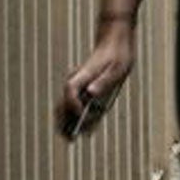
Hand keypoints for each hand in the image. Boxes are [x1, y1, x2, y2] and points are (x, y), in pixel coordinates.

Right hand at [56, 20, 134, 139]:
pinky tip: (82, 127)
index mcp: (83, 75)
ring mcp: (76, 82)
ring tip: (73, 137)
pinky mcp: (81, 86)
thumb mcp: (117, 68)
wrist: (115, 40)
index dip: (74, 107)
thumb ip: (104, 82)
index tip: (84, 116)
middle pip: (62, 103)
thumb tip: (91, 94)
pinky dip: (73, 116)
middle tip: (70, 139)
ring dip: (66, 121)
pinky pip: (72, 103)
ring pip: (64, 105)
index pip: (70, 93)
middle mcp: (75, 79)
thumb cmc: (118, 55)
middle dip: (64, 122)